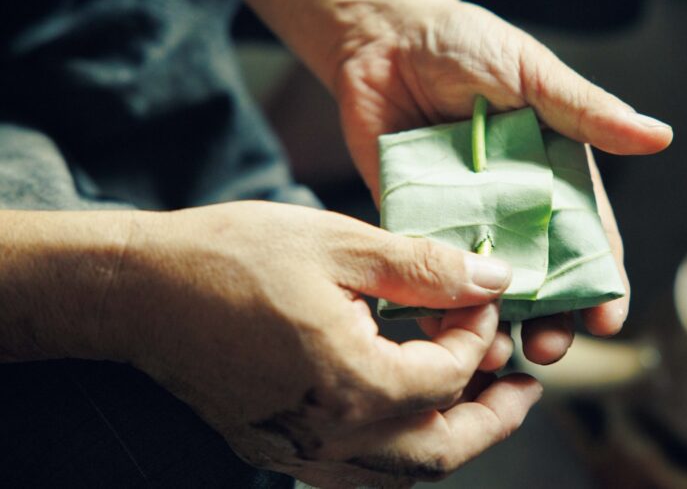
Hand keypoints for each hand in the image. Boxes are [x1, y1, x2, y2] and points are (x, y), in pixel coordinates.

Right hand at [109, 201, 538, 487]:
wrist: (137, 290)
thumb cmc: (232, 255)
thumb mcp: (339, 243)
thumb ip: (424, 269)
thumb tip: (492, 277)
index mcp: (350, 381)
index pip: (449, 374)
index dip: (480, 332)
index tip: (485, 296)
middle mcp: (327, 433)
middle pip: (441, 449)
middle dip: (495, 417)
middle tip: (526, 387)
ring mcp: (297, 452)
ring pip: (402, 474)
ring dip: (455, 442)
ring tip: (485, 405)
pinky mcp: (274, 451)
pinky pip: (357, 475)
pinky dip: (400, 456)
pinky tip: (412, 421)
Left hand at [333, 0, 672, 363]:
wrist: (383, 36)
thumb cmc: (465, 44)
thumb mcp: (532, 74)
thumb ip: (587, 111)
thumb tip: (659, 136)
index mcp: (554, 174)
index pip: (589, 240)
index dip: (602, 283)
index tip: (608, 320)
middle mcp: (514, 205)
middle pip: (544, 278)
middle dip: (553, 320)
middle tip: (548, 350)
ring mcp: (466, 218)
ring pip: (488, 287)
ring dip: (496, 324)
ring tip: (496, 351)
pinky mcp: (415, 222)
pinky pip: (429, 272)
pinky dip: (436, 305)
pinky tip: (442, 328)